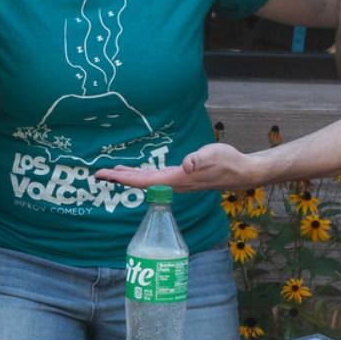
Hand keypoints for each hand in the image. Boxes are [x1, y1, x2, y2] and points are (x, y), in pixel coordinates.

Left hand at [95, 142, 261, 193]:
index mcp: (176, 179)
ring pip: (147, 182)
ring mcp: (177, 183)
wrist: (241, 172)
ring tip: (112, 172)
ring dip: (129, 178)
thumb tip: (187, 164)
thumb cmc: (228, 161)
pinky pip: (155, 179)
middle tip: (98, 174)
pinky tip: (137, 172)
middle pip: (140, 183)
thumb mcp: (213, 155)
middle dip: (119, 179)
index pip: (143, 181)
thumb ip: (199, 159)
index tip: (105, 175)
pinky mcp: (181, 179)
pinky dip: (141, 176)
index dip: (123, 178)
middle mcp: (173, 184)